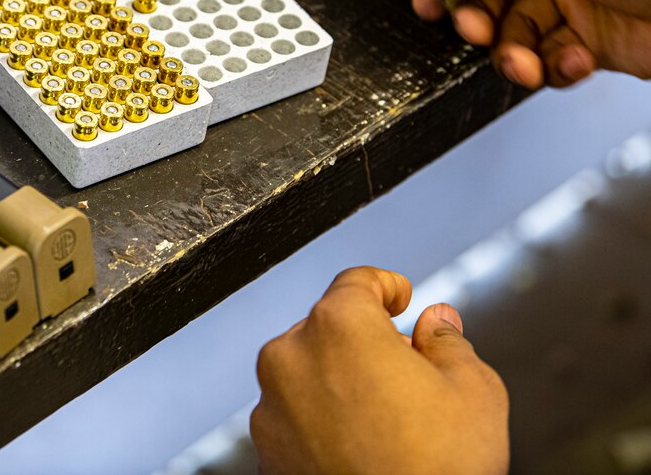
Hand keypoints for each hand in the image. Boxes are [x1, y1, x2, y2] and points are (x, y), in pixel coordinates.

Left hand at [250, 267, 508, 474]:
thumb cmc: (441, 469)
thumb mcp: (473, 392)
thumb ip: (449, 342)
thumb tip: (437, 319)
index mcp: (339, 325)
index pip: (357, 282)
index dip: (386, 286)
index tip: (401, 298)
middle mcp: (290, 356)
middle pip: (329, 328)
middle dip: (365, 340)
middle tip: (406, 372)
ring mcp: (270, 406)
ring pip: (307, 373)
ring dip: (338, 380)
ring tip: (385, 417)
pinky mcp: (265, 450)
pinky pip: (295, 417)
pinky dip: (320, 421)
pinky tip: (358, 446)